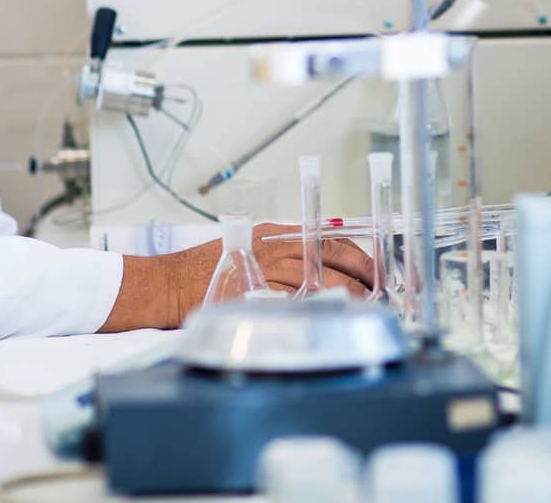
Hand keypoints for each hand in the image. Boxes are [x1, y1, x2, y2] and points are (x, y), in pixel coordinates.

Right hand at [100, 223, 376, 331]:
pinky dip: (315, 307)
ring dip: (346, 293)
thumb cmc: (206, 271)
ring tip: (365, 307)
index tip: (378, 270)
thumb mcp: (250, 249)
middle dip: (363, 274)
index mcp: (277, 234)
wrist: (168, 284)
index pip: (331, 240)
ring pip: (319, 278)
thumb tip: (323, 269)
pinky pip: (293, 299)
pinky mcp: (255, 291)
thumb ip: (283, 256)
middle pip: (332, 256)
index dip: (359, 255)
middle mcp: (275, 247)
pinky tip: (330, 315)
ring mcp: (265, 269)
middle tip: (382, 291)